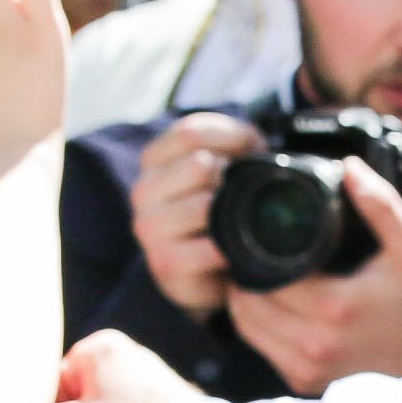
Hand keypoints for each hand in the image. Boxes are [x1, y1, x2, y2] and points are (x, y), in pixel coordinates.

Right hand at [129, 112, 255, 320]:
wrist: (198, 271)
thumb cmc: (212, 210)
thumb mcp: (219, 167)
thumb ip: (233, 145)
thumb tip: (257, 143)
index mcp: (154, 159)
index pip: (189, 131)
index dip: (231, 136)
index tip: (255, 148)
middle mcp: (144, 190)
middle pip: (198, 164)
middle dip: (232, 177)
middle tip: (246, 191)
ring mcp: (150, 227)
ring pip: (203, 205)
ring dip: (230, 214)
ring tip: (237, 221)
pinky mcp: (164, 261)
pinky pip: (208, 248)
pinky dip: (228, 248)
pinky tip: (231, 249)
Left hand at [225, 162, 401, 393]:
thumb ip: (381, 205)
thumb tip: (348, 167)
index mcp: (334, 308)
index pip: (268, 274)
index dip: (257, 250)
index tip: (260, 233)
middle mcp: (315, 344)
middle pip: (249, 301)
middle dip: (246, 273)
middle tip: (253, 250)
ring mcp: (307, 368)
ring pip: (246, 326)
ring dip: (245, 299)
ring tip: (257, 273)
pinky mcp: (302, 381)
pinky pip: (259, 348)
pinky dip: (256, 324)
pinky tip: (269, 303)